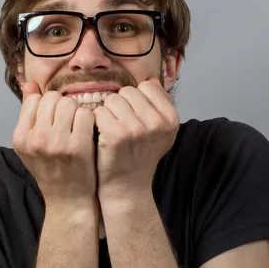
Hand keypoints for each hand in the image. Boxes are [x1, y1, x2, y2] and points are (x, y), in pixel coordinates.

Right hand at [12, 81, 97, 208]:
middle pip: (53, 98)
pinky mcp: (78, 147)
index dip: (48, 105)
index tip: (54, 118)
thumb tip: (29, 82)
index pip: (36, 99)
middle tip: (68, 122)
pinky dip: (89, 120)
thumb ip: (29, 112)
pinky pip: (85, 115)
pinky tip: (88, 132)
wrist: (68, 199)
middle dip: (63, 106)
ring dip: (76, 111)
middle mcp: (36, 139)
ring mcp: (57, 143)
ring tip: (77, 126)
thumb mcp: (31, 143)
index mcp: (21, 137)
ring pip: (69, 103)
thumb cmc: (51, 168)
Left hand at [93, 77, 179, 200]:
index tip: (136, 118)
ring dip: (108, 112)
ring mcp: (137, 128)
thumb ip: (159, 104)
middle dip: (121, 105)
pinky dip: (97, 122)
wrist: (127, 187)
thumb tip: (151, 80)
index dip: (136, 100)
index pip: (147, 87)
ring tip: (113, 131)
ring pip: (112, 99)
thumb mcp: (160, 131)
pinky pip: (100, 111)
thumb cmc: (141, 155)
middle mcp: (157, 123)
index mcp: (171, 119)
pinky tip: (103, 136)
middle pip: (128, 91)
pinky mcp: (116, 134)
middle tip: (122, 127)